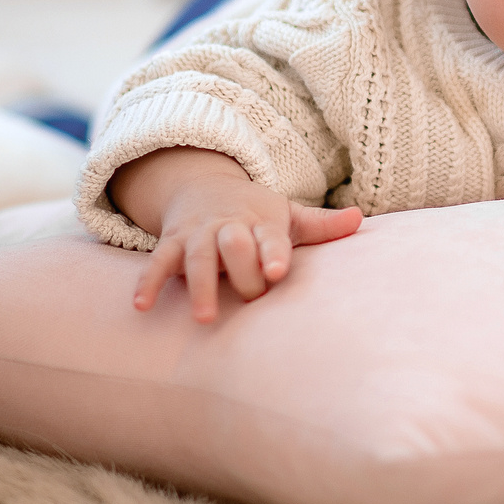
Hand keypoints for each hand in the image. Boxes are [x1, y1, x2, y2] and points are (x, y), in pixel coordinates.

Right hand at [111, 147, 362, 322]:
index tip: (277, 271)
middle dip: (239, 270)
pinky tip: (142, 307)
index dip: (273, 253)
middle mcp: (228, 226)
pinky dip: (149, 282)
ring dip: (198, 285)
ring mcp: (198, 234)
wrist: (203, 185)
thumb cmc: (256, 212)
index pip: (270, 237)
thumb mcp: (288, 214)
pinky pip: (158, 263)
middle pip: (232, 245)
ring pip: (196, 257)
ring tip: (203, 317)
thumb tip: (361, 220)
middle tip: (250, 297)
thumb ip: (321, 225)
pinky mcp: (172, 244)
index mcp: (261, 220)